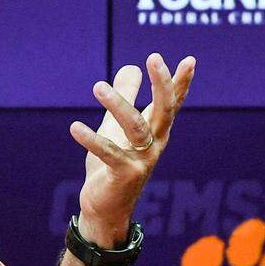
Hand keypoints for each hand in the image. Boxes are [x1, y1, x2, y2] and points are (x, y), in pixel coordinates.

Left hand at [68, 53, 195, 246]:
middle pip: (164, 110)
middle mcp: (154, 144)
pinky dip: (91, 140)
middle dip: (162, 84)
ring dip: (118, 105)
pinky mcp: (123, 175)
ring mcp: (142, 160)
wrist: (106, 207)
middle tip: (154, 58)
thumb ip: (126, 97)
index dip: (180, 83)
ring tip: (98, 86)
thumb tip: (131, 66)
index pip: (171, 103)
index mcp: (155, 131)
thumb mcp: (116, 126)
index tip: (190, 59)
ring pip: (136, 127)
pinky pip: (108, 153)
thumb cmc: (113, 164)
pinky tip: (74, 127)